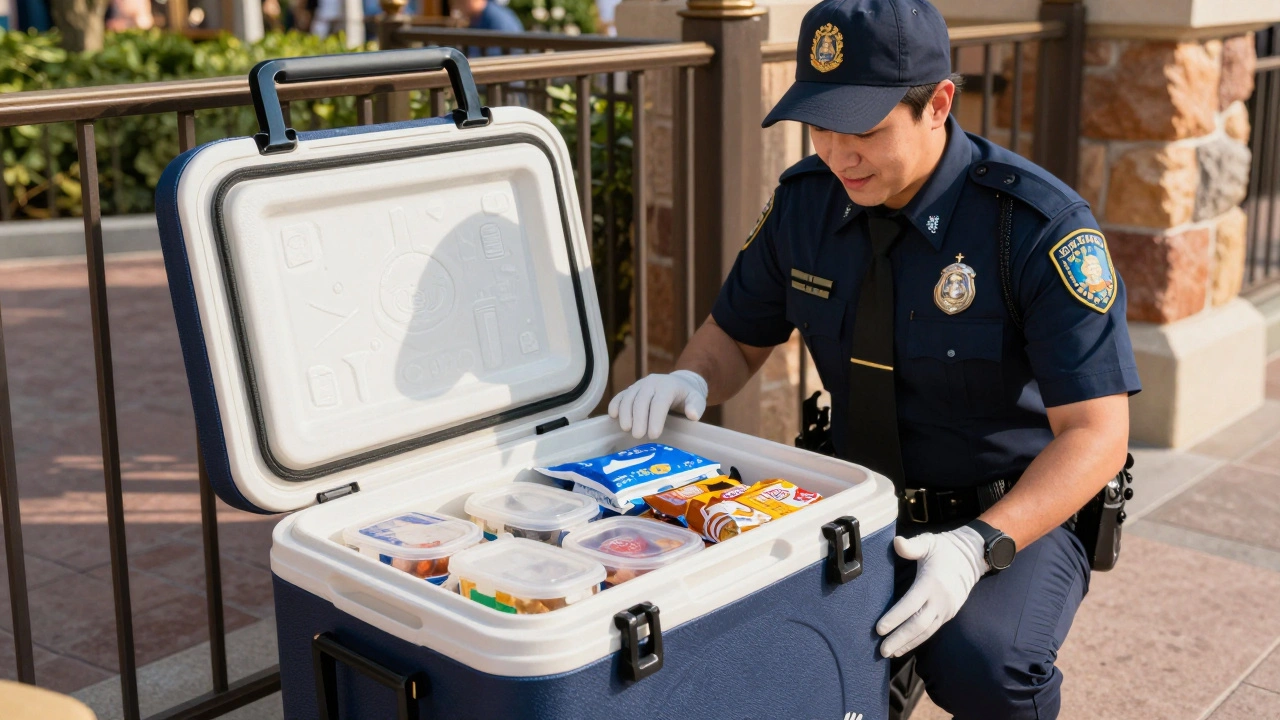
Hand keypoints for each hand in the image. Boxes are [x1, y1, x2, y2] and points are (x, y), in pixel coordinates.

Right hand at [607, 370, 708, 438]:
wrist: (679, 383)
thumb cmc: (687, 396)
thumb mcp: (697, 399)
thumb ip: (696, 406)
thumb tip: (693, 415)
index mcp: (668, 386)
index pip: (660, 402)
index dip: (655, 418)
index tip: (653, 435)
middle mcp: (651, 383)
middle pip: (642, 400)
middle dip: (639, 418)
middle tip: (638, 436)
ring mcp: (639, 385)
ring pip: (629, 397)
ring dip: (625, 413)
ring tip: (626, 429)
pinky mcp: (630, 390)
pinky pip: (620, 396)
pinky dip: (615, 404)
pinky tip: (613, 416)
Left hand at [875, 526, 987, 657]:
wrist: (972, 557)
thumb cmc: (945, 548)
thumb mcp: (928, 542)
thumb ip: (912, 546)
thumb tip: (896, 542)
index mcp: (932, 583)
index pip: (911, 604)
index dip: (895, 617)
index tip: (879, 629)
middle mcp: (940, 600)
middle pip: (918, 624)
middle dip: (899, 638)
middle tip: (882, 650)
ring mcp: (946, 609)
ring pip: (926, 632)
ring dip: (907, 643)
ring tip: (890, 653)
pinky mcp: (948, 614)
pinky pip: (931, 630)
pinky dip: (917, 640)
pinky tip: (904, 647)